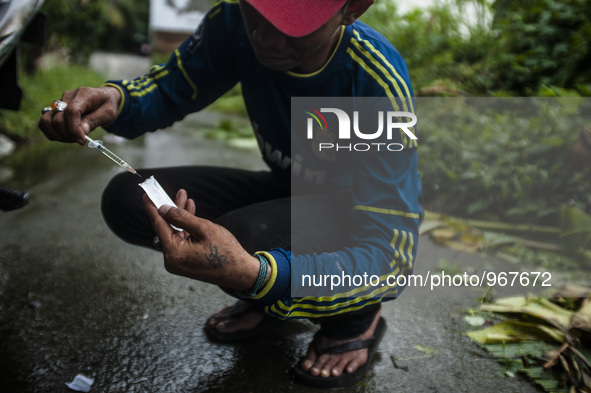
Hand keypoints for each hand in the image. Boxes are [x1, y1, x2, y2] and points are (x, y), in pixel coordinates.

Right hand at [38, 86, 120, 144]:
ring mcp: (59, 102)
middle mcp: (68, 96)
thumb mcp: (108, 113)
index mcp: (84, 94)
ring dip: (58, 135)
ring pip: (46, 121)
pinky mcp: (54, 109)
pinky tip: (66, 136)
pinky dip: (53, 133)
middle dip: (68, 135)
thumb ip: (94, 120)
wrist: (102, 99)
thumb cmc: (106, 106)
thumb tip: (81, 131)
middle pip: (58, 119)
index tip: (82, 141)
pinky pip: (44, 123)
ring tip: (73, 138)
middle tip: (80, 140)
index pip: (72, 111)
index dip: (74, 129)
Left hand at [143, 189, 259, 290]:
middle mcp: (172, 260)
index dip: (152, 208)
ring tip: (186, 198)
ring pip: (174, 233)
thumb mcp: (205, 229)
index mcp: (174, 252)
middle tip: (175, 193)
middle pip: (166, 228)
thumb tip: (164, 210)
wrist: (240, 272)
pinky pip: (181, 240)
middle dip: (172, 209)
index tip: (146, 195)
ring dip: (180, 217)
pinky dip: (185, 227)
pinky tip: (190, 212)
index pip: (158, 225)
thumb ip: (182, 218)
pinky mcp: (185, 262)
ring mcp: (178, 262)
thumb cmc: (226, 252)